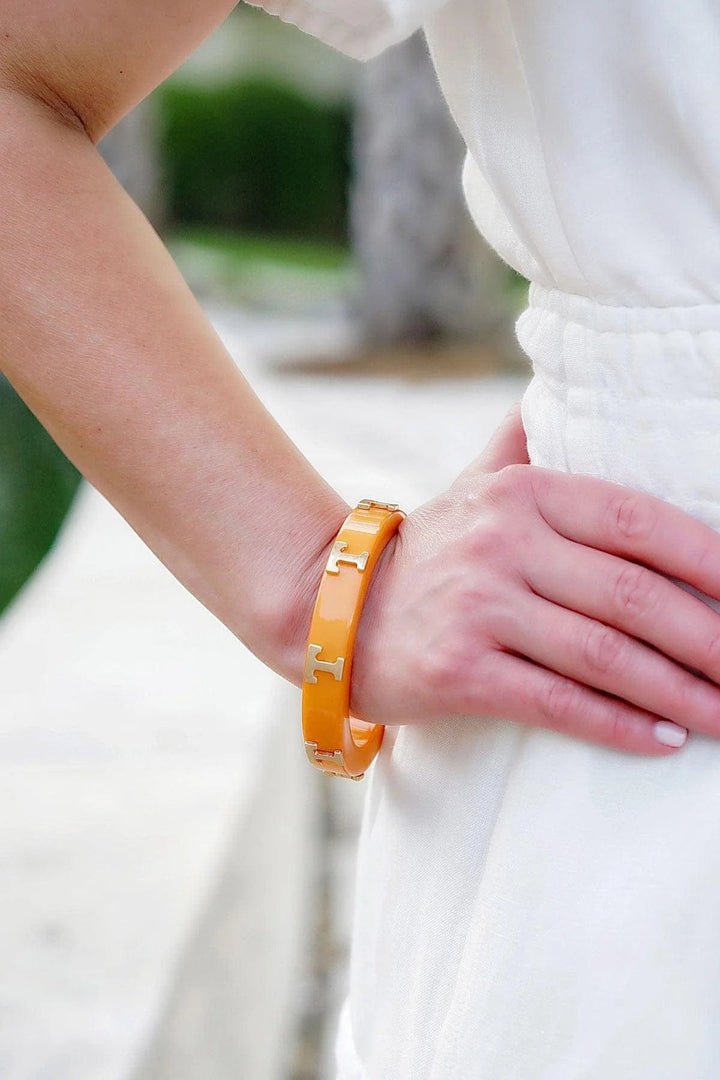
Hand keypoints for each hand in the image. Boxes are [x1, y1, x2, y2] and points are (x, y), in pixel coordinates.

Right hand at [350, 402, 719, 753]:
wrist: (332, 607)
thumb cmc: (430, 551)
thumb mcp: (477, 484)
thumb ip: (525, 440)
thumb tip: (564, 390)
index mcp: (522, 492)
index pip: (639, 520)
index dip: (708, 560)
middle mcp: (502, 543)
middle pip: (634, 595)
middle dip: (711, 641)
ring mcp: (478, 608)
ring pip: (605, 655)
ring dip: (682, 694)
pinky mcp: (458, 671)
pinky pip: (557, 702)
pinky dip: (618, 726)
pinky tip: (664, 741)